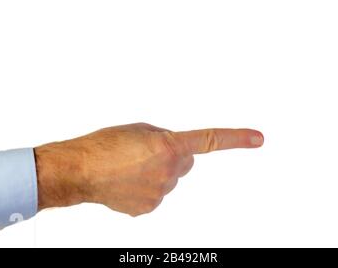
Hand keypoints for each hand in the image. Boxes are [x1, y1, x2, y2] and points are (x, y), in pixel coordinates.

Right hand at [34, 123, 263, 215]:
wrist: (80, 170)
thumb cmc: (104, 144)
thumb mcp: (139, 128)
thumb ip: (163, 137)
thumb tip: (172, 149)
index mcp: (170, 146)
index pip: (209, 141)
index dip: (235, 139)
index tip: (258, 138)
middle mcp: (170, 172)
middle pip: (184, 163)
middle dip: (172, 158)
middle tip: (144, 154)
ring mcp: (160, 193)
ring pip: (167, 180)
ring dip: (154, 174)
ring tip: (128, 168)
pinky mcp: (148, 208)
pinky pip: (154, 195)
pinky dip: (144, 189)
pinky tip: (125, 182)